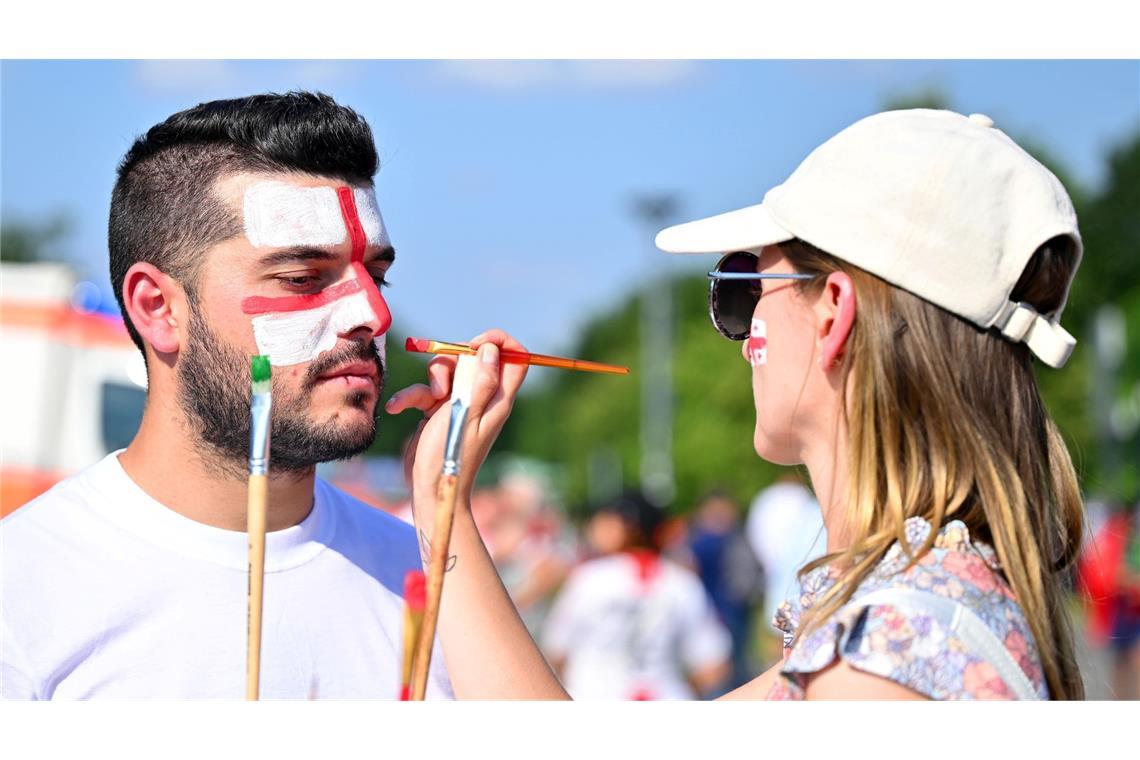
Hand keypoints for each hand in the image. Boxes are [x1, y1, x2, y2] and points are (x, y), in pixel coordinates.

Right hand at [384, 329, 528, 525]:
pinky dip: (411, 396)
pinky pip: (426, 391)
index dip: (499, 343)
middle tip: (444, 378)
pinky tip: (397, 408)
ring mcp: (460, 404)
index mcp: (498, 399)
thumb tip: (492, 351)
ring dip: (428, 381)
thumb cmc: (451, 457)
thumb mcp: (466, 416)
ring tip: (423, 402)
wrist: (430, 488)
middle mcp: (482, 398)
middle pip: (475, 358)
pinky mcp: (438, 411)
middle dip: (455, 358)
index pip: (515, 359)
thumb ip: (481, 384)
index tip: (476, 344)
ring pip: (448, 372)